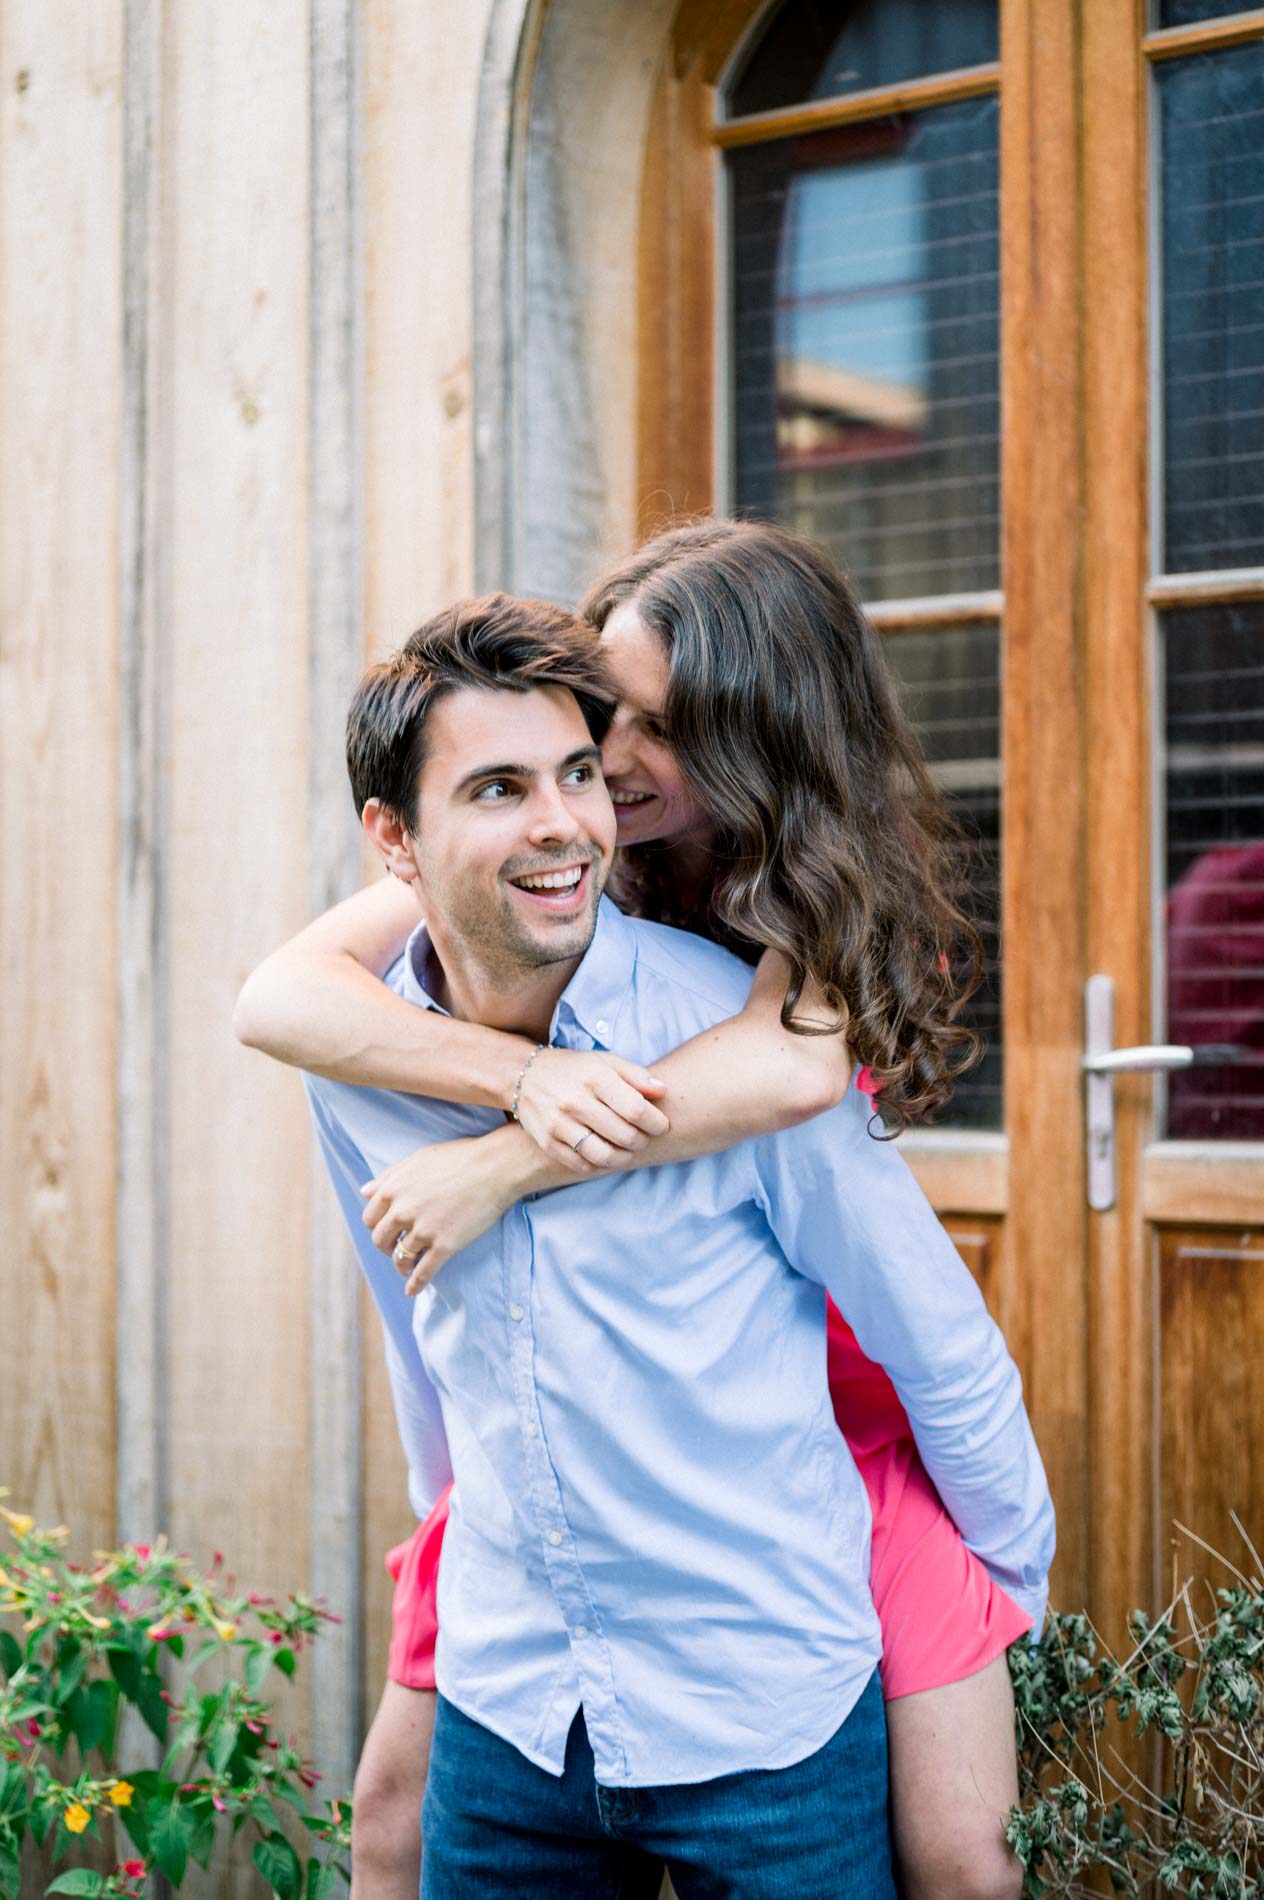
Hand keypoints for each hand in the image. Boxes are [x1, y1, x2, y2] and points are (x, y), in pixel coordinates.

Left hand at [360, 1137, 518, 1293]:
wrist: (496, 1167)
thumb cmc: (460, 1157)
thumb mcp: (419, 1159)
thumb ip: (390, 1176)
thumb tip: (364, 1191)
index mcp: (393, 1189)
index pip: (370, 1218)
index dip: (377, 1227)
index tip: (388, 1231)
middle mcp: (403, 1210)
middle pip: (381, 1240)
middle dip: (387, 1247)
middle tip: (396, 1249)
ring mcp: (424, 1229)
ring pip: (401, 1258)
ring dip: (401, 1266)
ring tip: (407, 1268)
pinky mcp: (445, 1245)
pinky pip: (424, 1272)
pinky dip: (415, 1284)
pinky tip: (412, 1291)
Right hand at [515, 1048, 668, 1171]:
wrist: (524, 1076)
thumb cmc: (575, 1069)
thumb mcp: (605, 1061)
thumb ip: (636, 1075)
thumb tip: (663, 1091)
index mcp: (594, 1077)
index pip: (636, 1109)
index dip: (656, 1123)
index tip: (661, 1125)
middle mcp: (575, 1101)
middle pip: (624, 1135)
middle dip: (642, 1141)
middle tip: (644, 1138)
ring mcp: (559, 1124)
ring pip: (604, 1156)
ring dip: (624, 1158)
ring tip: (628, 1150)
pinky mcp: (548, 1143)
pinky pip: (582, 1164)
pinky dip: (600, 1164)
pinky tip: (606, 1154)